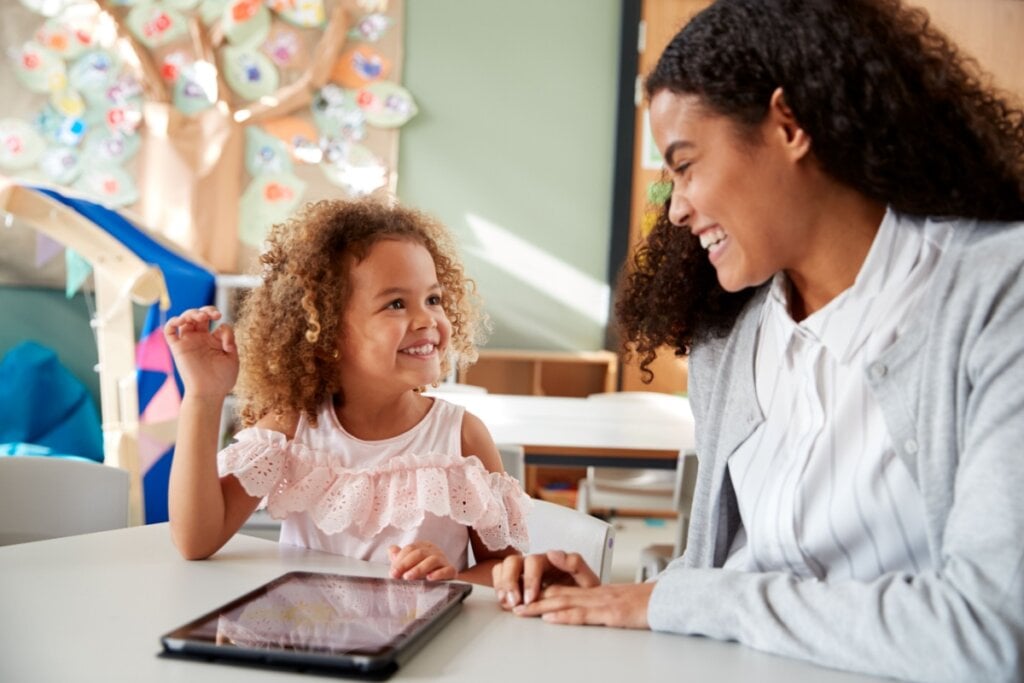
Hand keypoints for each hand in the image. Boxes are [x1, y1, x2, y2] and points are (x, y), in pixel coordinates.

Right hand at [164, 306, 237, 398]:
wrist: (210, 393)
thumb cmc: (222, 378)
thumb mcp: (232, 357)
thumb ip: (229, 339)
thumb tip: (221, 326)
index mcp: (213, 340)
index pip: (215, 322)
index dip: (222, 323)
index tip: (226, 337)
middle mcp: (199, 339)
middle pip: (198, 316)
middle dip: (206, 310)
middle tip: (213, 315)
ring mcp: (188, 342)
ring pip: (184, 319)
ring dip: (191, 312)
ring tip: (202, 317)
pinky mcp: (177, 348)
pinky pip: (169, 331)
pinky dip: (173, 321)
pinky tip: (182, 320)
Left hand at [388, 542, 456, 580]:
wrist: (445, 581)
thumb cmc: (424, 571)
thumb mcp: (410, 564)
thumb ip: (400, 558)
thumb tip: (392, 550)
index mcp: (423, 546)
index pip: (410, 549)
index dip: (399, 559)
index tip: (392, 572)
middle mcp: (434, 551)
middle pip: (419, 553)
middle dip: (405, 564)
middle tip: (396, 575)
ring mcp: (444, 560)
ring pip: (432, 560)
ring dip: (419, 569)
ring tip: (408, 577)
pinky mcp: (452, 571)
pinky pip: (447, 570)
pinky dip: (438, 574)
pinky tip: (429, 578)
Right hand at [491, 550, 599, 608]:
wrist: (581, 605)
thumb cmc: (583, 593)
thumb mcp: (587, 580)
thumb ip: (575, 564)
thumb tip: (553, 552)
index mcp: (550, 560)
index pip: (534, 561)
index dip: (530, 579)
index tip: (530, 599)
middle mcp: (534, 564)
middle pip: (513, 561)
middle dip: (510, 582)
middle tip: (515, 603)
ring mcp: (523, 572)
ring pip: (503, 567)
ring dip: (502, 585)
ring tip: (508, 604)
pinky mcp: (516, 583)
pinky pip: (499, 577)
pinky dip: (499, 589)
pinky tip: (505, 603)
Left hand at [513, 581, 653, 629]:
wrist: (674, 601)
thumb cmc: (651, 605)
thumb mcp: (624, 603)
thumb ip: (605, 606)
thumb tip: (591, 614)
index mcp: (598, 593)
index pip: (565, 590)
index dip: (542, 593)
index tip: (522, 597)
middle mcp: (597, 594)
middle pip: (559, 593)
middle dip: (533, 598)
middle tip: (511, 603)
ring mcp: (604, 602)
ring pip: (566, 601)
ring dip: (540, 606)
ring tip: (521, 610)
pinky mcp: (613, 614)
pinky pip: (585, 614)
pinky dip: (565, 615)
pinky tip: (550, 616)